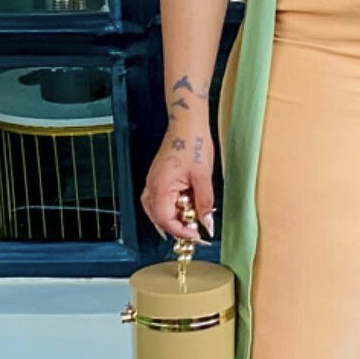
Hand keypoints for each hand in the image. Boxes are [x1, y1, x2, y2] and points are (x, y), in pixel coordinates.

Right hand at [141, 124, 216, 244]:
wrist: (187, 123)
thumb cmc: (193, 143)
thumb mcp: (203, 177)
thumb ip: (204, 203)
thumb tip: (206, 223)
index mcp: (160, 187)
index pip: (164, 219)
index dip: (180, 231)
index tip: (195, 235)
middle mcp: (152, 185)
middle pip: (158, 217)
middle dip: (176, 226)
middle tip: (194, 230)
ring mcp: (153, 181)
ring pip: (157, 209)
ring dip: (173, 217)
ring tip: (190, 219)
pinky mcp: (158, 177)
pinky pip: (159, 199)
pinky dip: (171, 207)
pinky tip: (184, 206)